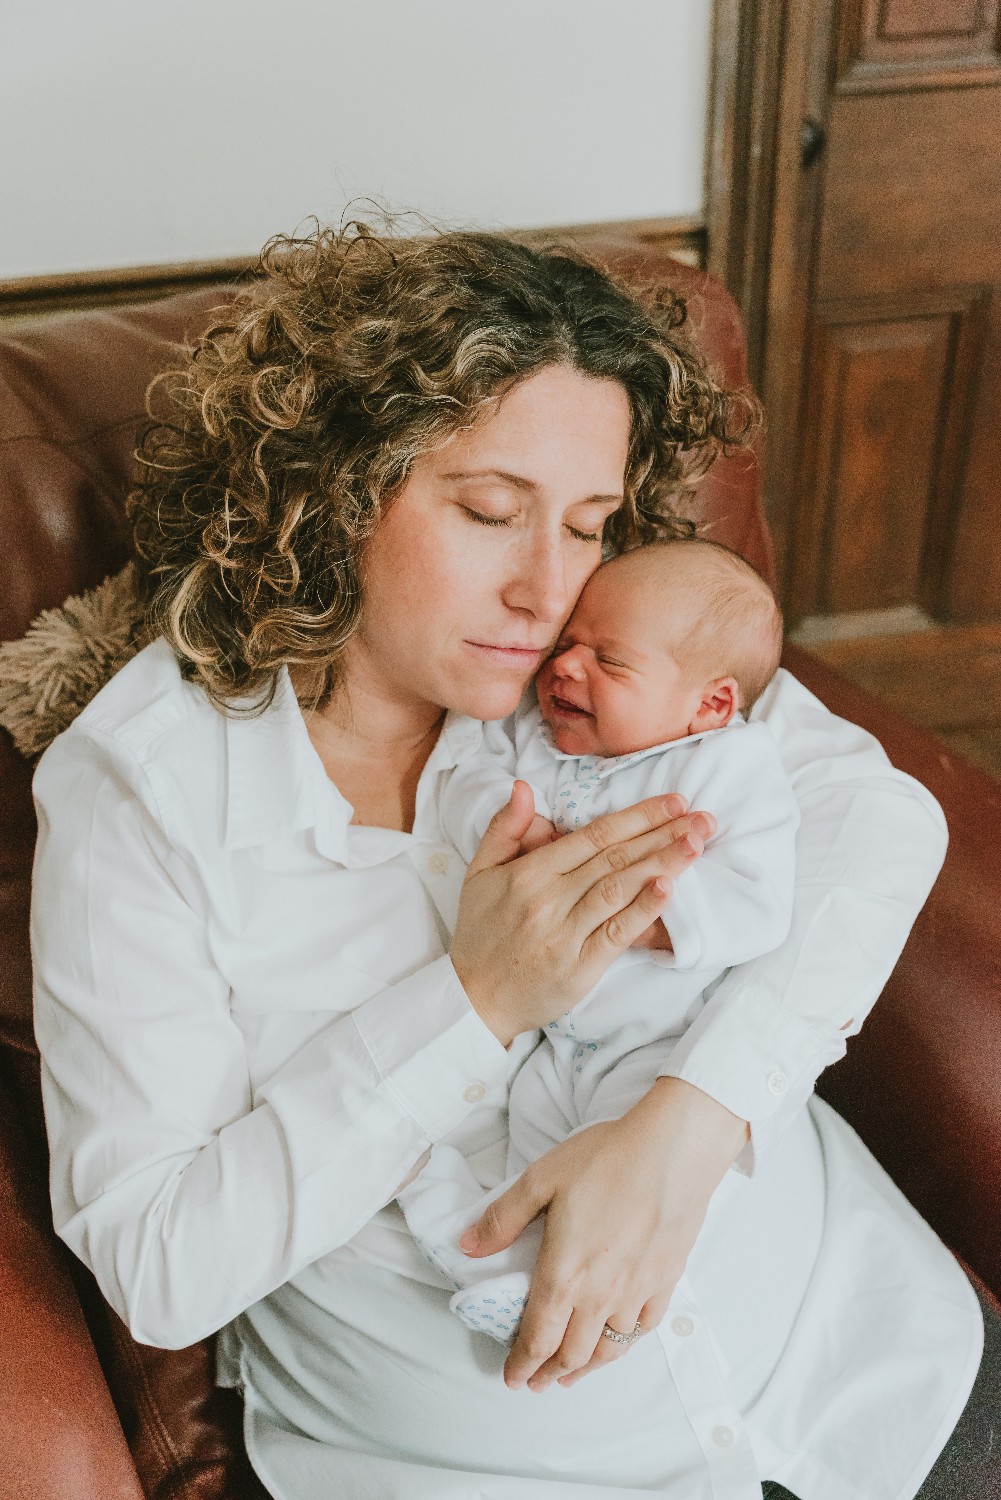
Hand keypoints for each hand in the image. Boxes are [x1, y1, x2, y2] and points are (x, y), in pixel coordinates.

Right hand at [451, 782, 713, 1045]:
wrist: (474, 999)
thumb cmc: (481, 935)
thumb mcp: (479, 874)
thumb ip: (504, 829)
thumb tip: (524, 787)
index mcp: (530, 873)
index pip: (594, 836)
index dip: (637, 816)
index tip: (672, 801)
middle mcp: (549, 899)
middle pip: (615, 857)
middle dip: (663, 833)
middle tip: (702, 818)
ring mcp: (566, 934)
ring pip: (620, 889)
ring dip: (663, 864)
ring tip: (696, 844)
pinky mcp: (579, 967)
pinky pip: (617, 933)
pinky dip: (643, 910)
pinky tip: (668, 889)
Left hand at [457, 1076, 749, 1390]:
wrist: (673, 1150)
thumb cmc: (606, 1158)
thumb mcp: (541, 1178)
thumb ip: (503, 1218)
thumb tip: (468, 1246)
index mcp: (566, 1274)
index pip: (538, 1337)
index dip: (522, 1363)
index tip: (512, 1378)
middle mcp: (602, 1294)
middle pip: (572, 1353)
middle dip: (549, 1373)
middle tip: (536, 1383)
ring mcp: (638, 1291)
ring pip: (609, 1349)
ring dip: (586, 1366)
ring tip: (572, 1373)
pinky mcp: (666, 1280)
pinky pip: (643, 1328)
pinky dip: (625, 1344)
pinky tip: (618, 1340)